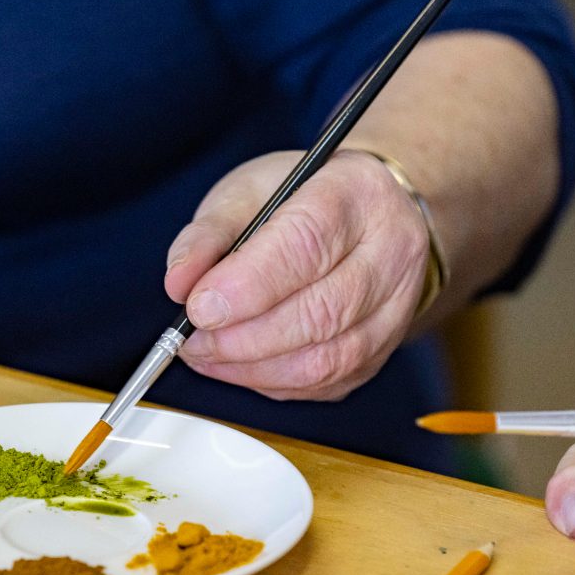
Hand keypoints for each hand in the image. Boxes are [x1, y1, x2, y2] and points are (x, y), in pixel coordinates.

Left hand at [163, 149, 429, 400]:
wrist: (370, 216)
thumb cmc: (306, 199)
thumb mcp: (250, 191)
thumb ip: (209, 234)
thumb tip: (179, 284)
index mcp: (356, 196)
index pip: (306, 245)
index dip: (247, 286)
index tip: (199, 307)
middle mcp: (391, 252)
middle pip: (320, 312)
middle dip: (243, 337)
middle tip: (193, 338)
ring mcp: (395, 307)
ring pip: (325, 359)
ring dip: (253, 367)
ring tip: (208, 353)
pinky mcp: (382, 350)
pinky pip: (325, 382)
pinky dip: (272, 382)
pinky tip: (240, 365)